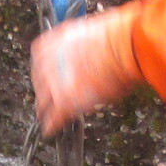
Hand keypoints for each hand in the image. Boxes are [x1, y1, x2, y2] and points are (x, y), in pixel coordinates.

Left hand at [30, 5, 141, 134]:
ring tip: (50, 117)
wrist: (125, 46)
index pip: (40, 63)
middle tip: (53, 97)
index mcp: (50, 43)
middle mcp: (48, 63)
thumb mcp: (88, 35)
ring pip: (44, 102)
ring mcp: (54, 84)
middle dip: (47, 91)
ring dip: (48, 109)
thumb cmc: (116, 36)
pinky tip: (52, 130)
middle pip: (40, 83)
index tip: (50, 78)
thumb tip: (86, 55)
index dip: (47, 74)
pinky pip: (53, 119)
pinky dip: (53, 126)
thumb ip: (78, 48)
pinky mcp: (65, 102)